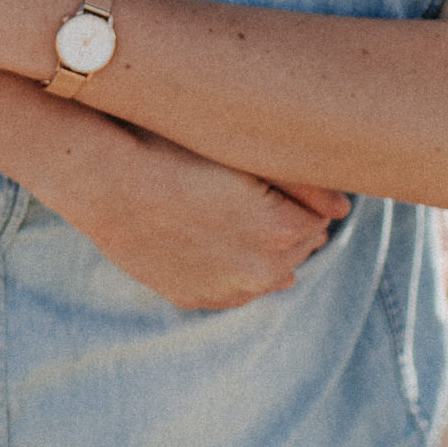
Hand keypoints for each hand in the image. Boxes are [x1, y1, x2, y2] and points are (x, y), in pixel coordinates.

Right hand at [50, 126, 350, 310]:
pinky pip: (231, 286)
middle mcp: (264, 272)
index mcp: (285, 231)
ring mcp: (226, 291)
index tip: (274, 174)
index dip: (300, 192)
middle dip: (285, 220)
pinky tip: (209, 235)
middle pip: (298, 244)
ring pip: (268, 269)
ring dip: (259, 245)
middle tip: (251, 188)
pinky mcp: (193, 297)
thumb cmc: (172, 149)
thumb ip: (306, 183)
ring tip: (228, 210)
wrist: (102, 177)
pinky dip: (229, 265)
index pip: (320, 215)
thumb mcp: (243, 153)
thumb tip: (345, 209)